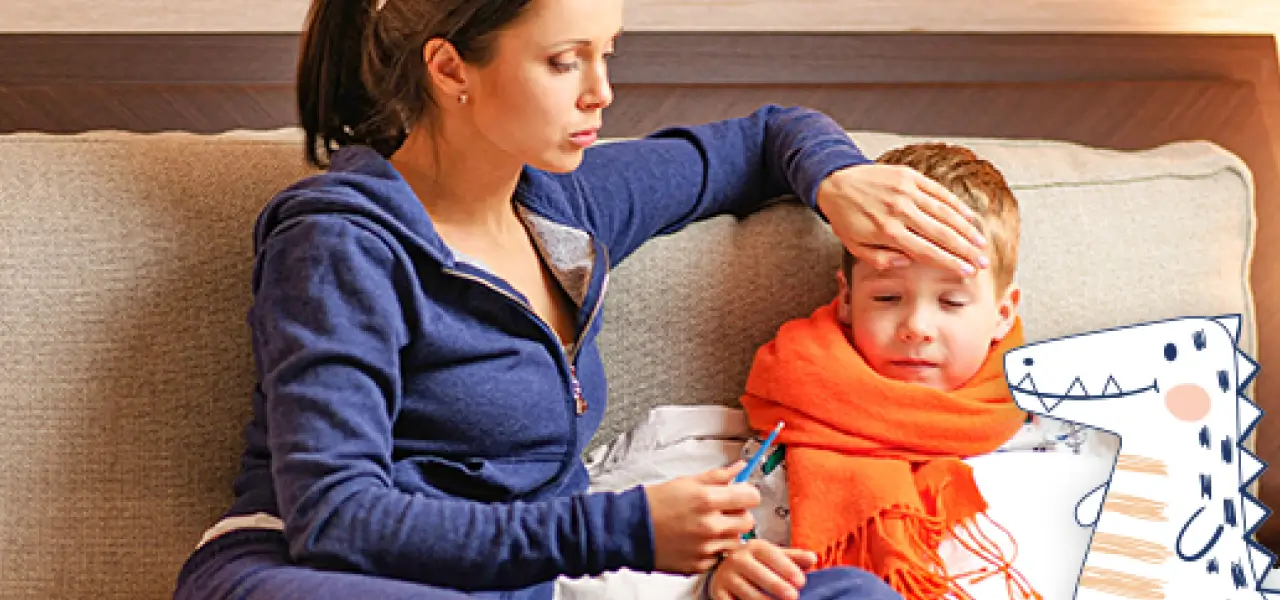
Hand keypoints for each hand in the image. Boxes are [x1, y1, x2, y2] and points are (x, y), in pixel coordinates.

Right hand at [644, 461, 760, 572]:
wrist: (631, 530)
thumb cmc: (655, 504)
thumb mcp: (687, 482)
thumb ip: (717, 476)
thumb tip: (739, 468)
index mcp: (707, 500)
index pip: (751, 497)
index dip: (747, 494)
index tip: (741, 494)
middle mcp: (710, 526)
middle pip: (748, 521)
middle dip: (739, 514)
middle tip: (724, 511)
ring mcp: (706, 548)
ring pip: (735, 541)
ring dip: (727, 533)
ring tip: (708, 526)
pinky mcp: (699, 564)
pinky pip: (719, 556)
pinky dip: (712, 549)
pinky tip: (697, 539)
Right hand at [708, 540, 817, 599]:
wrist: (725, 572)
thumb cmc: (758, 565)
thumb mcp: (775, 558)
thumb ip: (794, 558)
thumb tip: (813, 559)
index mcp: (753, 547)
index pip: (771, 555)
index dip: (786, 568)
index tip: (801, 582)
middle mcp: (737, 559)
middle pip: (758, 573)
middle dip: (776, 586)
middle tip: (793, 597)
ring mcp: (726, 576)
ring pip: (747, 592)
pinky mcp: (718, 593)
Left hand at [816, 163, 988, 277]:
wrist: (836, 182)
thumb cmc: (846, 219)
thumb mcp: (855, 247)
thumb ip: (881, 260)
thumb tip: (909, 263)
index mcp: (888, 231)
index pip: (927, 251)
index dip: (950, 263)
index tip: (968, 272)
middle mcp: (900, 211)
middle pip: (942, 234)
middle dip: (966, 250)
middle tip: (983, 262)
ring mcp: (907, 191)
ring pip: (945, 213)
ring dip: (966, 229)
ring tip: (981, 243)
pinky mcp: (910, 176)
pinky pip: (939, 192)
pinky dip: (956, 205)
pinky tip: (970, 217)